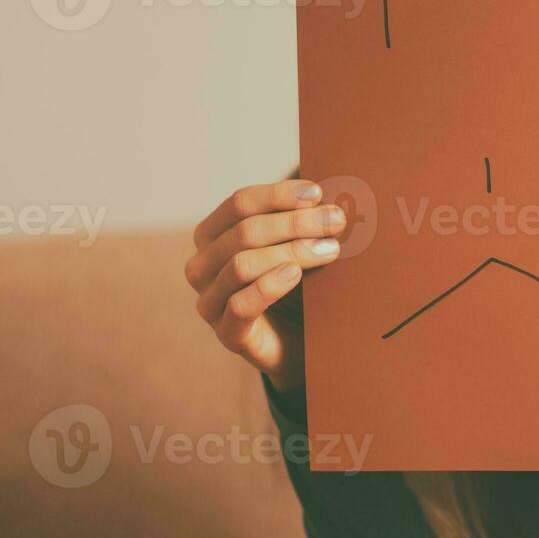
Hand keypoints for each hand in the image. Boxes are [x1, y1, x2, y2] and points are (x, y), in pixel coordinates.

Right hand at [184, 180, 346, 393]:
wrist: (304, 344)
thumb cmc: (299, 287)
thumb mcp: (300, 247)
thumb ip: (303, 220)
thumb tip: (325, 194)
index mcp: (213, 236)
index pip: (239, 204)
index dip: (279, 195)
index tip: (319, 193)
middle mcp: (202, 266)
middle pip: (244, 232)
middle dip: (294, 222)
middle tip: (336, 221)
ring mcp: (210, 302)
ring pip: (242, 265)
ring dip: (291, 251)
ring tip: (329, 249)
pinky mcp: (228, 334)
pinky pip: (240, 306)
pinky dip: (269, 286)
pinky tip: (295, 274)